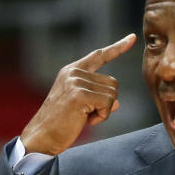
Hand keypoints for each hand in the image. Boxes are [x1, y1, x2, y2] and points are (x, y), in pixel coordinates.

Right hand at [20, 33, 136, 154]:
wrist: (42, 136)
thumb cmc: (61, 124)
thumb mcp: (82, 106)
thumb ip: (99, 98)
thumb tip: (116, 102)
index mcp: (72, 71)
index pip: (99, 56)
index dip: (118, 47)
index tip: (132, 38)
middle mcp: (74, 73)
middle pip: (112, 83)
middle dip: (105, 103)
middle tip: (86, 114)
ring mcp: (76, 82)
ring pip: (112, 94)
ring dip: (104, 111)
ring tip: (83, 117)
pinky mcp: (80, 95)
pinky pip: (108, 104)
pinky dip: (102, 116)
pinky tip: (86, 120)